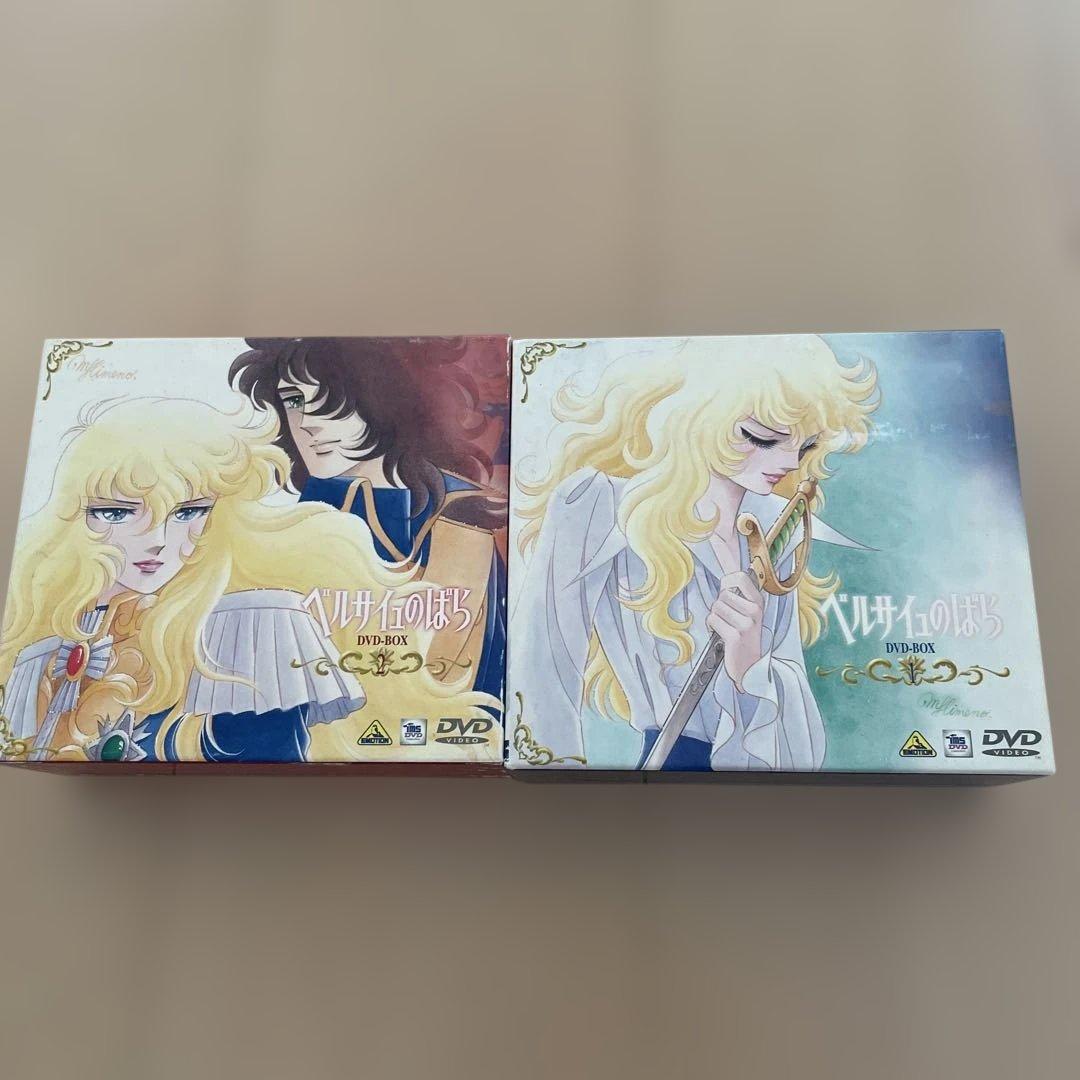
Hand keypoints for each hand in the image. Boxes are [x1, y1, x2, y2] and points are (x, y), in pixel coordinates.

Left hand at [705, 570, 764, 691]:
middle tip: (727, 619)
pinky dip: (711, 627)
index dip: (728, 582)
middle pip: (722, 594)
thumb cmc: (745, 638)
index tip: (727, 590)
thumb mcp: (749, 614)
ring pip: (716, 607)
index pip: (740, 578)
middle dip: (719, 606)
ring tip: (725, 627)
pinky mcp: (735, 636)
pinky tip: (721, 634)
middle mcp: (755, 611)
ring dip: (715, 617)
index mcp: (759, 603)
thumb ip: (740, 597)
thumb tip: (726, 578)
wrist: (750, 666)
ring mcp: (746, 624)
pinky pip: (712, 620)